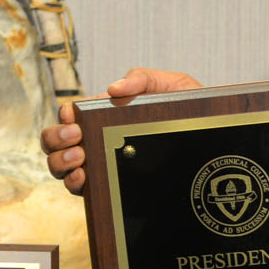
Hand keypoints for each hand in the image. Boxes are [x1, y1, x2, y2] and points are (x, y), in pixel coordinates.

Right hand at [40, 68, 203, 193]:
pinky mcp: (111, 187)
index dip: (63, 117)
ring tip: (80, 158)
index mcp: (105, 116)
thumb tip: (112, 88)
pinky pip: (79, 189)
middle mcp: (97, 141)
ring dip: (60, 161)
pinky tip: (83, 177)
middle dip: (55, 139)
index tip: (72, 118)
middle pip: (55, 142)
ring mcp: (102, 165)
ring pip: (60, 166)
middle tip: (75, 138)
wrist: (212, 137)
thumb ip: (142, 78)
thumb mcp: (170, 86)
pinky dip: (73, 183)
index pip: (70, 116)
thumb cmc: (190, 113)